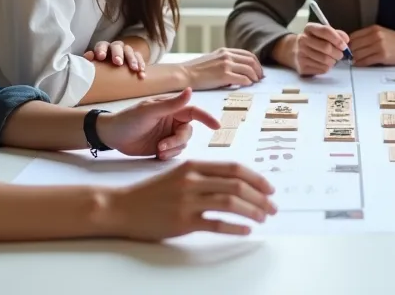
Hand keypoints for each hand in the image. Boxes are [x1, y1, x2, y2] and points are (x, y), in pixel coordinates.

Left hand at [84, 39, 143, 75]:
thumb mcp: (95, 65)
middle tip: (118, 63)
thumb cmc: (101, 67)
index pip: (102, 45)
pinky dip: (141, 65)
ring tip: (134, 69)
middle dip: (118, 54)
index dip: (101, 50)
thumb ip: (90, 61)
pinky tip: (142, 74)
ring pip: (130, 51)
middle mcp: (115, 47)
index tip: (101, 57)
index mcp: (103, 47)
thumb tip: (88, 56)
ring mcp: (126, 51)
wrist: (114, 69)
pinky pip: (140, 58)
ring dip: (132, 60)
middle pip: (117, 46)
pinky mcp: (135, 56)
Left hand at [96, 88, 218, 158]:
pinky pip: (174, 153)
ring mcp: (167, 135)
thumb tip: (190, 90)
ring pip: (182, 145)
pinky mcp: (162, 148)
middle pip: (188, 132)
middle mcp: (172, 121)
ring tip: (157, 150)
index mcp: (171, 109)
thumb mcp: (150, 110)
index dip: (207, 118)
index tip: (216, 126)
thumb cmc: (128, 118)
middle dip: (177, 141)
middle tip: (162, 146)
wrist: (111, 135)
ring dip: (172, 149)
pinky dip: (168, 155)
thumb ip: (172, 103)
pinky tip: (156, 154)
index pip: (194, 112)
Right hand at [107, 161, 278, 239]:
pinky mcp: (182, 221)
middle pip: (237, 185)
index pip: (234, 168)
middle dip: (260, 197)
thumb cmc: (152, 193)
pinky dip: (236, 227)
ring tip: (263, 218)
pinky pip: (216, 223)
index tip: (270, 188)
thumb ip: (204, 175)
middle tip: (272, 207)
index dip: (256, 178)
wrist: (122, 207)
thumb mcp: (179, 174)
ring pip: (231, 202)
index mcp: (193, 165)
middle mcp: (192, 180)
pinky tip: (246, 230)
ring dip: (253, 211)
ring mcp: (187, 201)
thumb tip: (236, 183)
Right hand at [181, 48, 263, 88]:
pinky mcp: (224, 75)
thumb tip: (236, 70)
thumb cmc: (196, 70)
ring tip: (255, 82)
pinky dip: (248, 82)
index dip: (256, 62)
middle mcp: (227, 56)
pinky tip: (248, 85)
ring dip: (254, 77)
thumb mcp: (212, 59)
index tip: (258, 70)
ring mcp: (226, 65)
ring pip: (249, 69)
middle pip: (251, 61)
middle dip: (258, 70)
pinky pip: (242, 79)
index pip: (247, 54)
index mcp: (225, 51)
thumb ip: (224, 61)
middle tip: (260, 78)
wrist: (184, 74)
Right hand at [294, 23, 348, 75]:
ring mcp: (300, 54)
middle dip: (338, 53)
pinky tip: (324, 64)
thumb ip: (337, 34)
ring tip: (332, 59)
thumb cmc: (315, 41)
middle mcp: (302, 40)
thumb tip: (345, 40)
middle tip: (340, 55)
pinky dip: (327, 67)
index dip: (338, 39)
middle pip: (326, 47)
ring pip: (325, 60)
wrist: (295, 51)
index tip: (344, 46)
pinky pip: (322, 69)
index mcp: (309, 28)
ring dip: (333, 61)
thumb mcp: (324, 34)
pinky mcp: (302, 67)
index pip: (325, 31)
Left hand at [349, 25, 394, 66]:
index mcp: (374, 29)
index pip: (353, 36)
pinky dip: (360, 64)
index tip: (346, 50)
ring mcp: (379, 45)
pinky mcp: (383, 56)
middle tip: (347, 58)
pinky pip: (365, 61)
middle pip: (353, 45)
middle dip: (349, 53)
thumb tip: (354, 46)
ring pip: (358, 53)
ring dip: (354, 59)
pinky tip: (359, 65)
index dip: (347, 44)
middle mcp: (375, 35)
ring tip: (354, 62)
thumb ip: (370, 38)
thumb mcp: (385, 35)